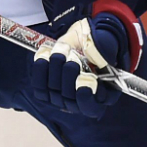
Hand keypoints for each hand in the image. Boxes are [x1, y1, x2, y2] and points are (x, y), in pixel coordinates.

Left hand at [31, 0, 142, 117]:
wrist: (84, 39)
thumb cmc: (99, 45)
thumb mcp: (108, 45)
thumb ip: (106, 51)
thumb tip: (97, 58)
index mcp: (102, 96)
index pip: (90, 106)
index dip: (85, 96)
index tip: (84, 79)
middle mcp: (80, 102)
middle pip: (69, 97)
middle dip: (69, 73)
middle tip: (73, 55)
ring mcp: (62, 98)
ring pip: (53, 89)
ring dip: (57, 65)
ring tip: (64, 49)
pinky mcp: (46, 91)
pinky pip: (39, 85)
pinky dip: (41, 68)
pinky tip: (46, 54)